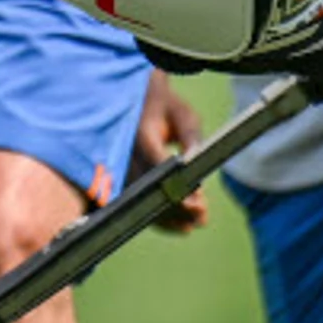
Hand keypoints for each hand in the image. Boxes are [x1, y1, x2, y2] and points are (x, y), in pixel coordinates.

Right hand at [135, 73, 207, 232]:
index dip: (178, 188)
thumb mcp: (184, 115)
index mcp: (141, 134)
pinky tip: (177, 223)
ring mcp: (121, 162)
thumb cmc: (166, 106)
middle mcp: (125, 150)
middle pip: (148, 188)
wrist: (140, 98)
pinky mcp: (121, 172)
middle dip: (176, 207)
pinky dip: (155, 212)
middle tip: (201, 217)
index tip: (198, 205)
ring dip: (166, 215)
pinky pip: (136, 198)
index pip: (158, 166)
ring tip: (193, 224)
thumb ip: (190, 136)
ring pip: (139, 198)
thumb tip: (196, 160)